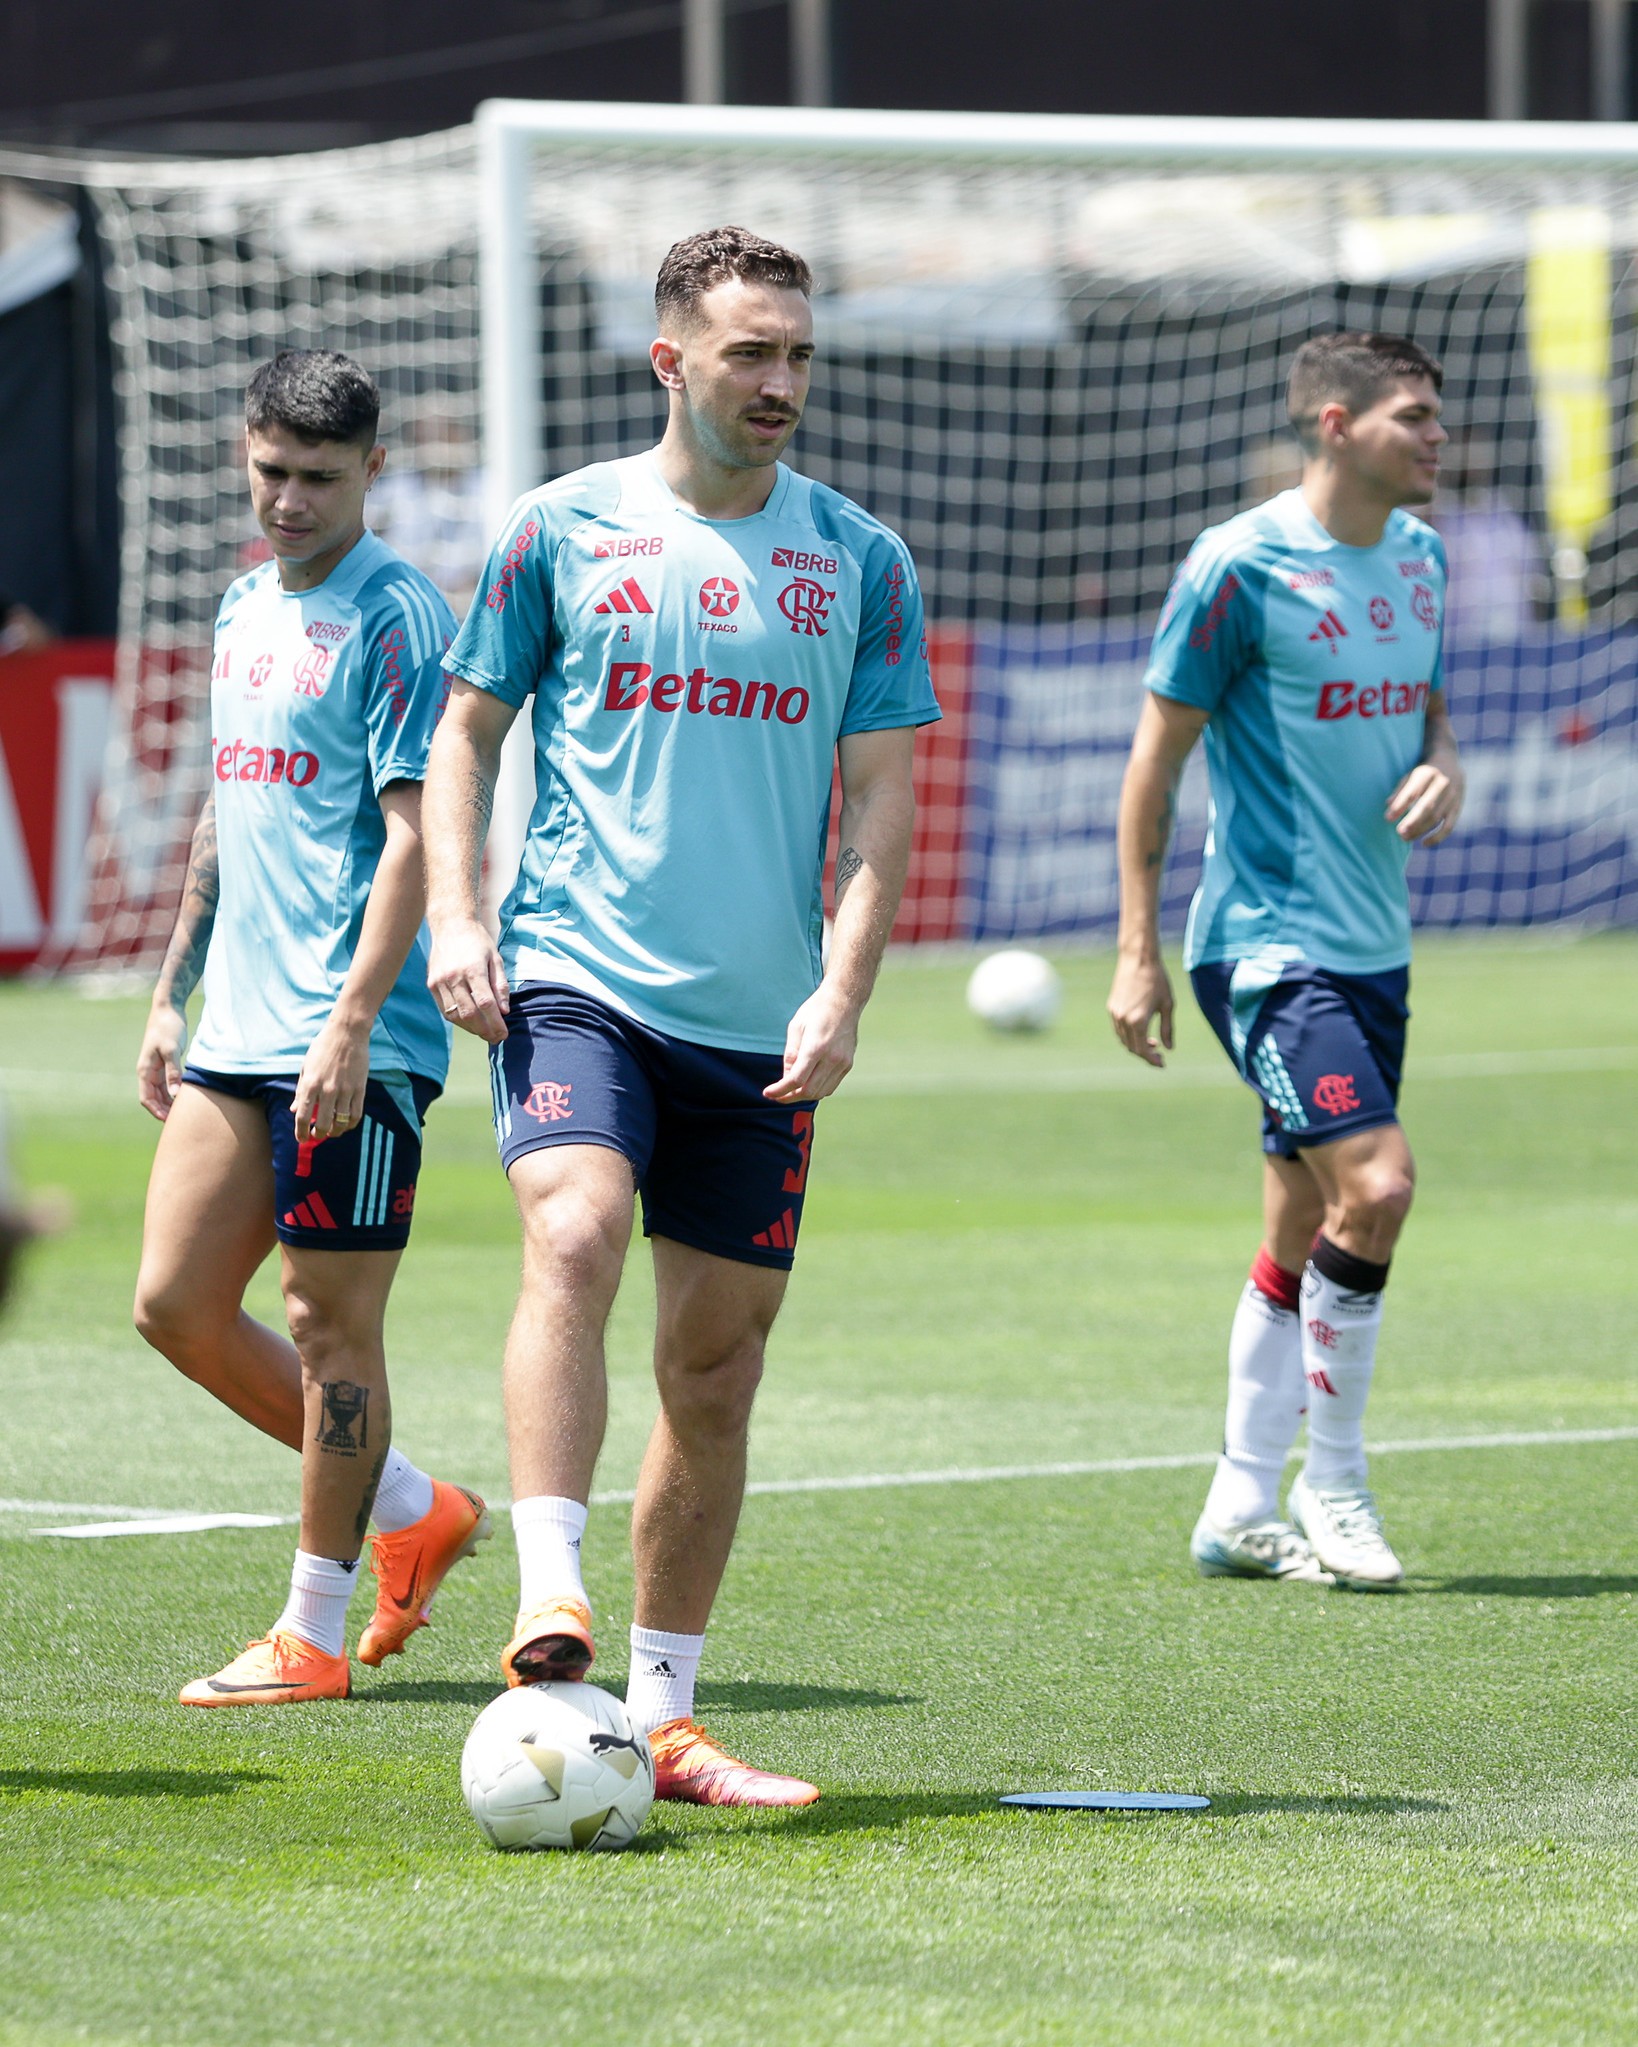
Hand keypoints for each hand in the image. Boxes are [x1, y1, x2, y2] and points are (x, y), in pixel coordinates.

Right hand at [136, 1001, 187, 1121]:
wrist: (168, 1009)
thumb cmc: (168, 1027)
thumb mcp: (172, 1050)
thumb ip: (173, 1072)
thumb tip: (174, 1094)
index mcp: (145, 1070)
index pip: (146, 1098)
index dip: (156, 1111)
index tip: (169, 1121)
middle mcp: (148, 1071)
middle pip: (154, 1098)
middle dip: (165, 1110)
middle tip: (181, 1121)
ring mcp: (156, 1067)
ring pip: (161, 1092)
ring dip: (170, 1103)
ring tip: (184, 1112)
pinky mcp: (165, 1062)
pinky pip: (168, 1083)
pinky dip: (175, 1092)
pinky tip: (186, 1097)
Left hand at [292, 1014, 370, 1144]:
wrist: (347, 1033)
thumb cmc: (323, 1047)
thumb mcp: (306, 1067)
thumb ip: (301, 1090)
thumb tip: (294, 1109)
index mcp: (310, 1084)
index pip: (303, 1116)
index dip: (301, 1132)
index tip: (301, 1139)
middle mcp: (327, 1090)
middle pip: (322, 1124)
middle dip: (318, 1134)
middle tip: (317, 1135)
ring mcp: (345, 1090)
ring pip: (341, 1122)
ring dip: (335, 1132)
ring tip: (332, 1132)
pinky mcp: (359, 1089)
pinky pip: (356, 1114)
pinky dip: (350, 1124)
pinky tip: (346, 1125)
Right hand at [427, 915, 510, 1044]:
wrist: (450, 925)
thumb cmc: (477, 941)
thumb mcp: (496, 959)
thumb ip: (500, 986)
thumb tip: (504, 1011)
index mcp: (473, 969)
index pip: (486, 1004)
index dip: (495, 1023)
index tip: (504, 1034)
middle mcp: (454, 977)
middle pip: (470, 1014)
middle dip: (485, 1030)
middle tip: (496, 1038)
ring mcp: (440, 982)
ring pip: (455, 1016)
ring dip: (471, 1029)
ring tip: (485, 1033)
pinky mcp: (432, 984)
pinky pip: (445, 1010)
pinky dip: (458, 1020)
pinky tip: (470, 1023)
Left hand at [765, 984, 859, 1102]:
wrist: (844, 1000)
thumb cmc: (816, 1010)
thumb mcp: (796, 1027)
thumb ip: (790, 1054)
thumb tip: (786, 1077)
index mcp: (816, 1047)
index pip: (796, 1079)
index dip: (780, 1090)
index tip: (768, 1093)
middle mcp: (832, 1058)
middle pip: (809, 1091)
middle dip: (790, 1097)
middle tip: (778, 1095)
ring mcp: (842, 1063)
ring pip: (821, 1092)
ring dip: (804, 1095)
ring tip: (790, 1090)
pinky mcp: (848, 1064)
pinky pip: (830, 1086)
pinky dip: (817, 1090)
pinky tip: (807, 1083)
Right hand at [1107, 952, 1174, 1067]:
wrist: (1138, 959)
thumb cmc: (1157, 979)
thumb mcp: (1167, 1005)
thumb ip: (1167, 1029)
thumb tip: (1169, 1048)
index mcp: (1138, 1021)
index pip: (1142, 1050)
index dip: (1152, 1060)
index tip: (1162, 1063)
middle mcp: (1123, 1019)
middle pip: (1131, 1047)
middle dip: (1145, 1054)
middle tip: (1159, 1054)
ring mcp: (1115, 1014)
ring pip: (1123, 1039)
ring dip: (1136, 1045)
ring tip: (1151, 1042)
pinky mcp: (1112, 1007)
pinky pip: (1119, 1029)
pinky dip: (1129, 1035)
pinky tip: (1141, 1030)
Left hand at [1387, 750, 1463, 844]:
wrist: (1449, 763)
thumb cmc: (1423, 774)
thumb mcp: (1410, 776)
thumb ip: (1400, 791)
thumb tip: (1388, 806)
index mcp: (1427, 774)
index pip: (1413, 791)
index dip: (1400, 805)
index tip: (1387, 818)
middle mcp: (1442, 784)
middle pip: (1427, 806)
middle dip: (1412, 821)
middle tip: (1399, 832)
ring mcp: (1452, 797)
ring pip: (1436, 817)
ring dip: (1420, 830)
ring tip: (1405, 838)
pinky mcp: (1458, 808)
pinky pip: (1449, 826)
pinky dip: (1438, 836)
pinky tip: (1424, 843)